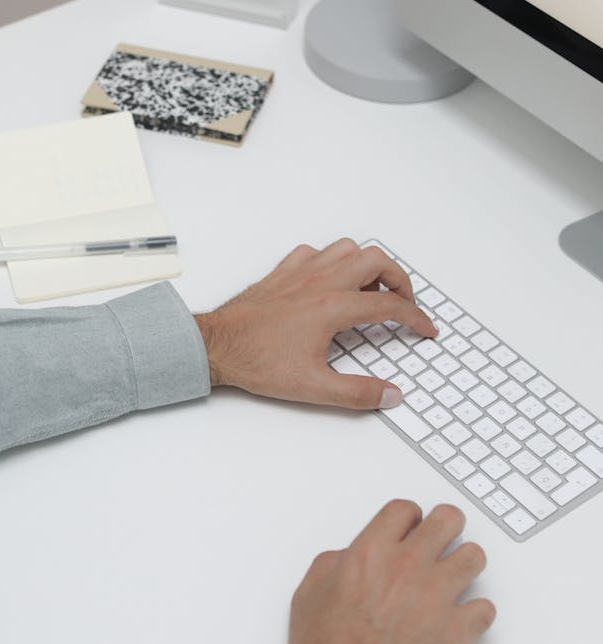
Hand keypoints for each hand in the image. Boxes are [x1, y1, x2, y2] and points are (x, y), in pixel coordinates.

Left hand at [194, 238, 436, 410]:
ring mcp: (301, 272)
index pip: (390, 306)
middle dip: (400, 280)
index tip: (425, 329)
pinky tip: (331, 282)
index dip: (416, 318)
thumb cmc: (257, 360)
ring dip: (368, 266)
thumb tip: (390, 394)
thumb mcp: (313, 388)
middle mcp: (320, 281)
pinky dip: (332, 261)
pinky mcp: (283, 272)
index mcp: (333, 307)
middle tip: (404, 303)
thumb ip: (357, 393)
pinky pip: (316, 252)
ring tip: (371, 292)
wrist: (217, 345)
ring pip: (347, 249)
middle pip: (376, 261)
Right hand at [288, 500, 495, 643]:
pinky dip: (476, 613)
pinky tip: (462, 617)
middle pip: (448, 519)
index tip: (411, 526)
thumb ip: (336, 561)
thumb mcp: (311, 590)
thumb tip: (351, 556)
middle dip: (447, 525)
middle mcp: (408, 565)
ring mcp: (436, 596)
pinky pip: (485, 609)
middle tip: (443, 537)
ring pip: (474, 557)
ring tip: (456, 575)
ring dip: (465, 564)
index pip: (406, 509)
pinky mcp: (455, 631)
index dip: (410, 516)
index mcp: (372, 551)